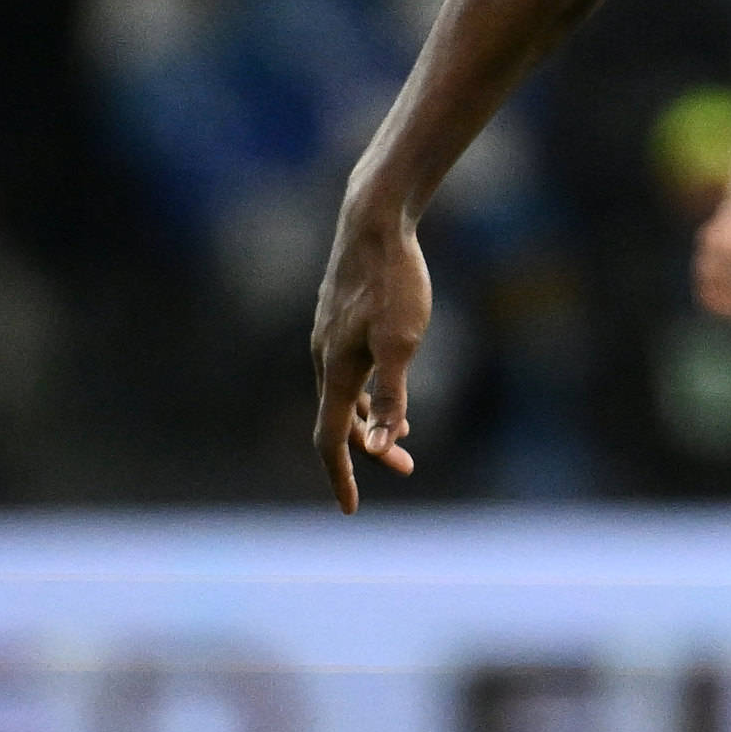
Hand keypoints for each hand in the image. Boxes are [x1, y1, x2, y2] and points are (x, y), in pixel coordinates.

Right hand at [307, 208, 432, 509]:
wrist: (373, 220)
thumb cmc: (393, 281)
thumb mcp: (402, 342)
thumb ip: (392, 397)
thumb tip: (384, 447)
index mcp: (337, 371)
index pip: (331, 439)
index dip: (341, 477)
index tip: (350, 510)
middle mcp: (324, 359)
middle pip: (338, 423)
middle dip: (367, 452)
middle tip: (406, 468)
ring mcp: (329, 338)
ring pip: (342, 397)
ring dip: (368, 424)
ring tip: (401, 441)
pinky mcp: (339, 321)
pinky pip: (346, 373)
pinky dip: (365, 395)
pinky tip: (389, 388)